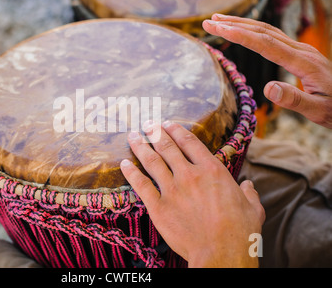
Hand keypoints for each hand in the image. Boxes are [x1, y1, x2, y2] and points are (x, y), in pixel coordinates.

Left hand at [120, 121, 264, 267]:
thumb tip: (249, 186)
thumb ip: (249, 193)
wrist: (221, 253)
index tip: (168, 123)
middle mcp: (190, 175)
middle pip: (167, 147)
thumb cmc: (240, 232)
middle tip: (147, 124)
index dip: (177, 130)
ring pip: (151, 161)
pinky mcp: (159, 207)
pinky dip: (131, 173)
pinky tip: (124, 164)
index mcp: (212, 170)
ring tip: (132, 136)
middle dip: (155, 133)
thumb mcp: (253, 208)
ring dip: (140, 146)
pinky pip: (141, 185)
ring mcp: (172, 190)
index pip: (190, 142)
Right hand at [203, 14, 331, 128]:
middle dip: (234, 24)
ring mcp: (301, 50)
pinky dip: (253, 32)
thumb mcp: (318, 111)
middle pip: (263, 31)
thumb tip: (267, 88)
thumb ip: (294, 99)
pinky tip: (244, 32)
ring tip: (219, 21)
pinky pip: (273, 37)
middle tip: (209, 21)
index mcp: (303, 63)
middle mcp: (301, 51)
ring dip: (242, 24)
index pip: (265, 44)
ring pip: (267, 31)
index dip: (239, 35)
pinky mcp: (300, 54)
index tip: (217, 28)